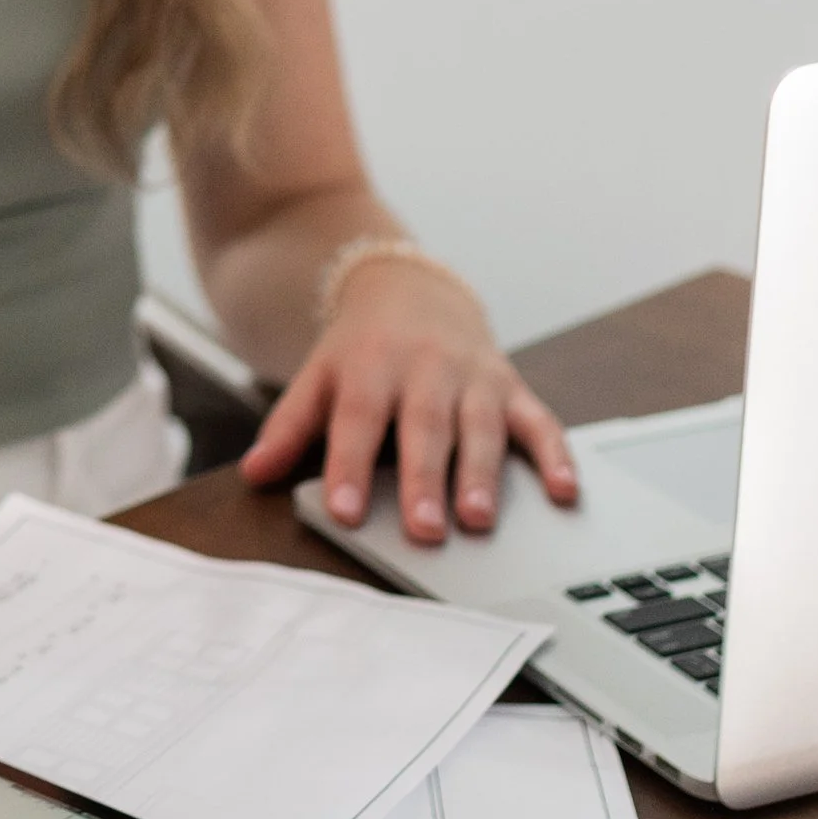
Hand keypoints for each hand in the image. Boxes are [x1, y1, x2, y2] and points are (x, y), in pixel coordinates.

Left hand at [238, 253, 578, 544]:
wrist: (409, 288)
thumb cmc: (361, 350)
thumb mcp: (317, 377)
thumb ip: (289, 426)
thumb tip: (253, 473)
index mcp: (369, 366)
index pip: (356, 418)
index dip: (350, 466)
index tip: (346, 512)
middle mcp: (424, 368)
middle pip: (424, 426)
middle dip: (425, 479)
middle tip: (425, 530)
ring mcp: (473, 376)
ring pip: (481, 425)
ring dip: (482, 473)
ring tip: (480, 520)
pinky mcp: (511, 386)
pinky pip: (538, 420)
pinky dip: (555, 455)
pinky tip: (564, 492)